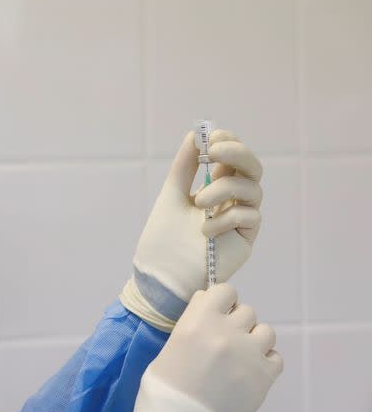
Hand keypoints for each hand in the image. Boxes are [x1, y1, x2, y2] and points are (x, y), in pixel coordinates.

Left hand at [120, 130, 262, 330]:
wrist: (159, 276)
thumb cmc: (163, 239)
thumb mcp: (172, 195)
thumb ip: (184, 167)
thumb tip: (195, 135)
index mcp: (216, 186)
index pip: (234, 157)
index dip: (229, 143)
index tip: (211, 138)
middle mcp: (232, 201)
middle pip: (252, 168)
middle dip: (237, 154)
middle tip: (214, 152)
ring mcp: (241, 220)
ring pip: (252, 190)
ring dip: (225, 188)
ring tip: (199, 203)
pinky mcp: (245, 240)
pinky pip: (250, 217)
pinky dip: (227, 217)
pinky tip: (205, 230)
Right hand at [121, 284, 282, 411]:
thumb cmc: (164, 386)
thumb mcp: (172, 343)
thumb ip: (194, 322)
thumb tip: (210, 306)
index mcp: (199, 321)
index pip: (225, 291)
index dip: (222, 301)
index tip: (216, 313)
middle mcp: (227, 332)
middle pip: (246, 311)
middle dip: (236, 323)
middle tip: (224, 342)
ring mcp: (249, 354)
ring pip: (266, 331)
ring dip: (254, 340)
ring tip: (240, 358)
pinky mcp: (265, 377)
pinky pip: (275, 357)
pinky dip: (265, 362)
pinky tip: (248, 373)